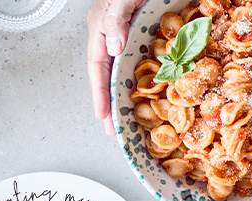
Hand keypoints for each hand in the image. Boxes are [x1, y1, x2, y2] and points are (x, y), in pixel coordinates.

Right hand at [87, 0, 146, 135]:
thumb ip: (115, 18)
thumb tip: (112, 48)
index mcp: (102, 29)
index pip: (97, 67)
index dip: (99, 93)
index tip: (103, 116)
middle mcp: (114, 36)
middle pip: (109, 75)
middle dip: (111, 104)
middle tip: (115, 131)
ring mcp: (131, 38)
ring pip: (127, 72)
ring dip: (129, 96)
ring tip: (132, 121)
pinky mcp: (148, 37)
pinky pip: (146, 63)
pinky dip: (148, 81)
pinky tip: (155, 95)